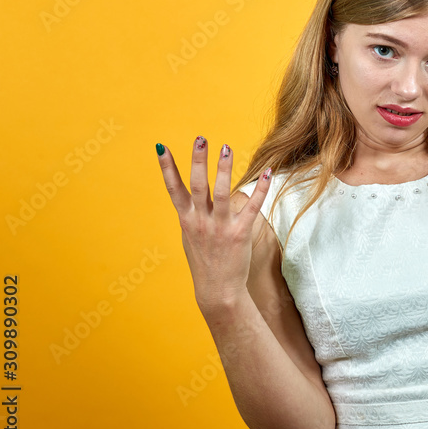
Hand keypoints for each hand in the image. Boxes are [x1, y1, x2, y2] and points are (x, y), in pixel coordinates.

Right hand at [155, 136, 271, 310]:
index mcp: (186, 220)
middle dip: (197, 161)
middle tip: (200, 138)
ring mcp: (220, 227)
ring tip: (226, 148)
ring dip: (224, 169)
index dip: (167, 168)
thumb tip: (188, 196)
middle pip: (197, 185)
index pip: (174, 189)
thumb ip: (190, 215)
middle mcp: (200, 221)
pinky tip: (266, 172)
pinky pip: (251, 207)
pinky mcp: (240, 233)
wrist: (217, 289)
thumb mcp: (190, 236)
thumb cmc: (205, 261)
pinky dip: (259, 189)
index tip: (162, 148)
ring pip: (222, 193)